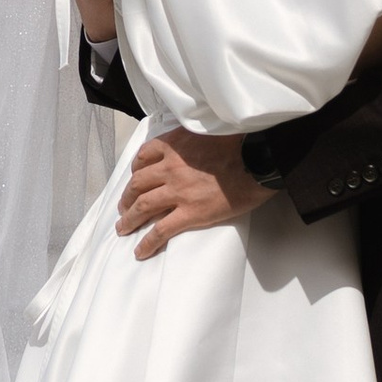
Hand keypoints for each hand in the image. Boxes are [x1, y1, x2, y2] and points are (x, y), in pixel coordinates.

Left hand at [115, 128, 267, 258]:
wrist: (258, 157)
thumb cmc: (241, 142)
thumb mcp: (210, 130)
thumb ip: (194, 139)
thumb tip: (194, 147)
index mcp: (175, 146)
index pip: (144, 156)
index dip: (136, 169)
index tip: (134, 176)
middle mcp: (171, 167)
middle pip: (138, 184)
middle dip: (127, 197)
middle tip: (124, 207)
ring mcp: (178, 191)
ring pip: (143, 206)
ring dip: (129, 219)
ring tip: (123, 228)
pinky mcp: (190, 212)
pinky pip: (161, 230)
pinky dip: (147, 242)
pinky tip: (140, 251)